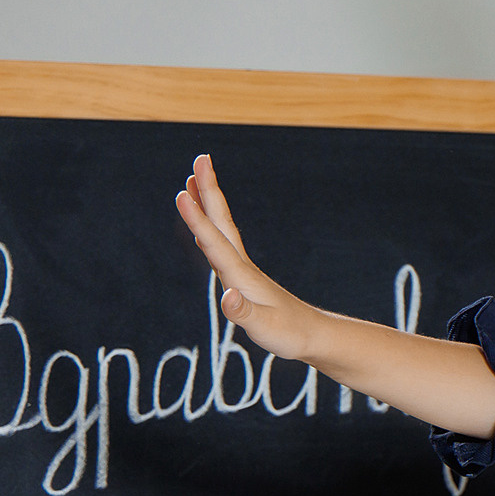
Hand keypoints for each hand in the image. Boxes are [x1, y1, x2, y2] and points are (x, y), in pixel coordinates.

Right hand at [174, 154, 315, 361]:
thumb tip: (226, 298)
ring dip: (207, 204)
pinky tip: (202, 229)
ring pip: (221, 229)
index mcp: (241, 275)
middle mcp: (241, 266)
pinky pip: (221, 246)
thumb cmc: (289, 334)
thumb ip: (243, 313)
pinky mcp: (243, 278)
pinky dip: (208, 230)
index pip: (215, 240)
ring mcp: (242, 270)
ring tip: (192, 181)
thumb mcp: (264, 327)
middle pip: (221, 221)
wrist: (312, 336)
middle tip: (200, 159)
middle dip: (208, 191)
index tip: (181, 192)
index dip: (197, 218)